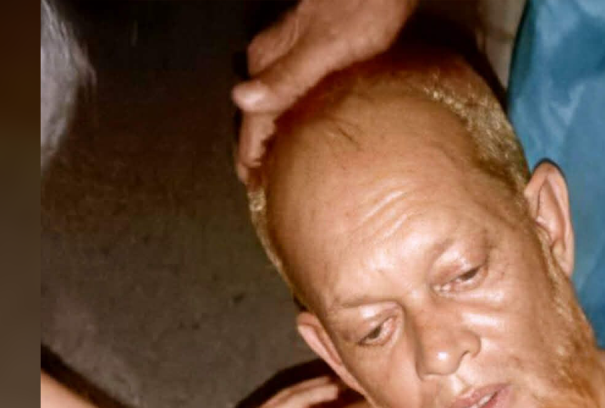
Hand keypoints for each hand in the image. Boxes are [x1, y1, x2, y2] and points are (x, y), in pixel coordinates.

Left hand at [201, 375, 342, 407]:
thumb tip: (325, 406)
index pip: (306, 394)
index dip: (330, 388)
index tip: (353, 384)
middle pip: (296, 391)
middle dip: (321, 385)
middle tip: (345, 382)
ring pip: (287, 399)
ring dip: (308, 392)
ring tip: (328, 392)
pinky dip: (298, 405)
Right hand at [233, 0, 416, 183]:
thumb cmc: (362, 11)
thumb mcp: (326, 48)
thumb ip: (286, 76)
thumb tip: (242, 101)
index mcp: (267, 60)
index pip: (249, 120)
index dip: (250, 157)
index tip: (256, 190)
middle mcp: (271, 60)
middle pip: (256, 117)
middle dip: (259, 153)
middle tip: (268, 191)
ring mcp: (288, 58)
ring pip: (273, 109)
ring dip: (275, 141)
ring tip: (282, 174)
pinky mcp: (310, 59)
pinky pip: (292, 100)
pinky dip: (292, 124)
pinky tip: (305, 140)